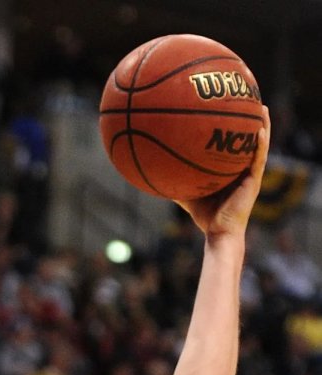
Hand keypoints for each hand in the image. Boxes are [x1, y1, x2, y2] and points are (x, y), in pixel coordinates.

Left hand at [178, 106, 269, 236]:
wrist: (218, 233)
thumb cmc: (204, 216)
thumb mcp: (187, 193)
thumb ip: (175, 180)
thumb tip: (154, 170)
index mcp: (231, 170)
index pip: (233, 144)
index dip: (234, 126)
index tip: (229, 106)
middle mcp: (243, 169)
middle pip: (248, 139)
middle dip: (250, 119)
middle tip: (248, 98)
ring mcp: (251, 175)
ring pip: (259, 145)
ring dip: (263, 125)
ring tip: (262, 107)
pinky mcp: (255, 182)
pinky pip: (259, 159)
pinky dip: (261, 144)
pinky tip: (260, 129)